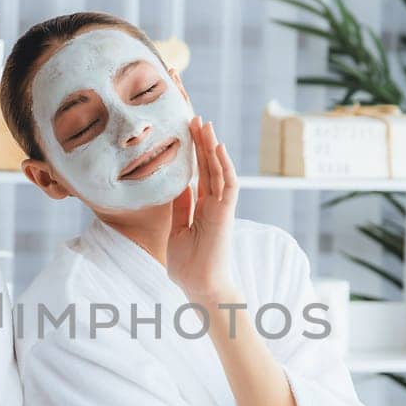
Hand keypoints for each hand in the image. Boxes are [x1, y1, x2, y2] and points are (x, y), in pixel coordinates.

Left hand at [165, 117, 238, 303]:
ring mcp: (221, 208)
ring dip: (212, 147)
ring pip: (219, 170)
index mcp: (202, 208)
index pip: (200, 174)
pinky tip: (217, 147)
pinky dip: (224, 165)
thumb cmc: (188, 265)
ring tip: (205, 124)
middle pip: (209, 166)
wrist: (200, 287)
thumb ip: (180, 207)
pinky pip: (228, 185)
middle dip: (202, 142)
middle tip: (195, 118)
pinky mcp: (226, 213)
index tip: (186, 132)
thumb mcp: (177, 230)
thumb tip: (179, 186)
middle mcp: (214, 204)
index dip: (194, 153)